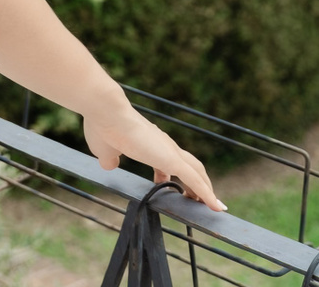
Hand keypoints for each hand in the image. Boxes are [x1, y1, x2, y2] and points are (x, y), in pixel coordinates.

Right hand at [84, 100, 224, 211]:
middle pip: (189, 166)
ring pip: (196, 172)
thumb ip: (109, 158)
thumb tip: (109, 164)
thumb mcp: (104, 150)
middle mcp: (164, 145)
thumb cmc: (103, 127)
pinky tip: (215, 206)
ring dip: (205, 190)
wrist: (106, 112)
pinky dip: (206, 194)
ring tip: (212, 207)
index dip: (166, 176)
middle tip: (196, 201)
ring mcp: (169, 151)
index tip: (163, 185)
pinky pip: (194, 180)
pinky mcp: (171, 158)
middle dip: (195, 185)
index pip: (166, 161)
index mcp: (150, 143)